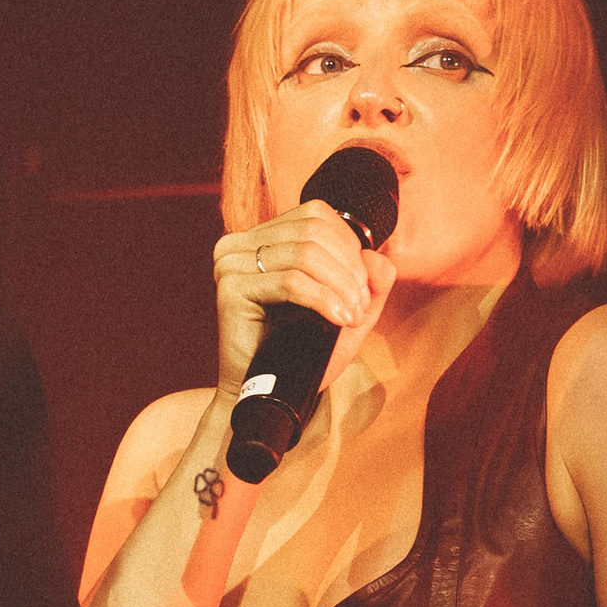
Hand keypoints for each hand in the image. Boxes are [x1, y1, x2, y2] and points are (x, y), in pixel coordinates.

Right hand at [213, 204, 395, 401]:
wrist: (274, 393)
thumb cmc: (306, 349)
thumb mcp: (349, 308)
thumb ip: (371, 280)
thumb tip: (375, 256)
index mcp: (262, 237)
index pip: (315, 213)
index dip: (348, 245)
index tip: (362, 287)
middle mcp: (240, 243)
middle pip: (312, 231)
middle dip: (348, 268)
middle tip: (360, 305)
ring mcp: (231, 263)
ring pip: (305, 254)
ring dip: (341, 286)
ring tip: (353, 315)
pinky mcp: (231, 289)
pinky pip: (291, 282)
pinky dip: (324, 300)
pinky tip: (340, 319)